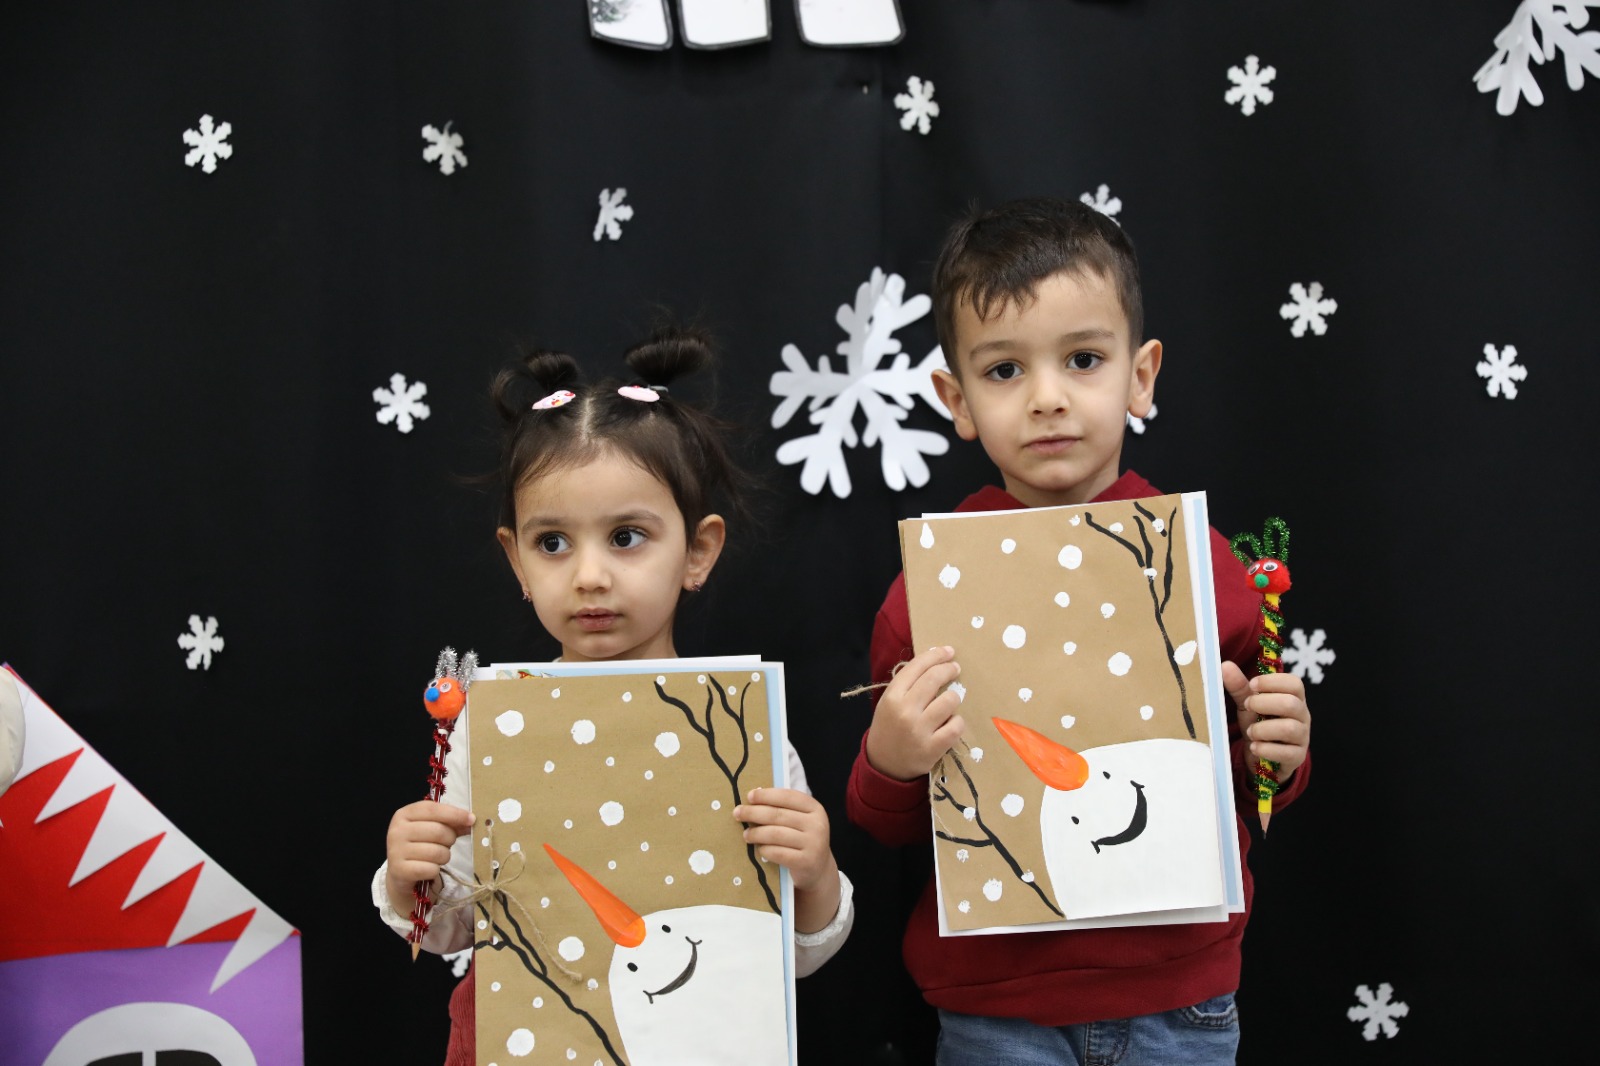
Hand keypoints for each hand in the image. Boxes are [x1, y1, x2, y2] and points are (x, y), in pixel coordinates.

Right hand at [385, 799, 474, 914]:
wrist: (401, 873)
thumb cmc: (420, 845)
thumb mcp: (433, 828)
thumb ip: (451, 822)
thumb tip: (471, 821)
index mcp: (404, 814)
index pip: (432, 809)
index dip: (455, 813)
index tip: (471, 819)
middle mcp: (397, 831)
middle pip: (438, 831)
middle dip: (450, 838)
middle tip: (448, 843)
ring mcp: (396, 851)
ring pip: (437, 852)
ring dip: (444, 856)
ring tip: (438, 856)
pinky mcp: (400, 870)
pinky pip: (431, 869)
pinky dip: (435, 870)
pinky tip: (429, 868)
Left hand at [735, 787, 840, 933]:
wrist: (818, 869)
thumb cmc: (801, 839)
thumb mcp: (799, 820)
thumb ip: (782, 809)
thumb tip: (753, 797)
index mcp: (814, 808)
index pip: (788, 796)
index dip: (767, 795)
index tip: (749, 796)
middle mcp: (817, 824)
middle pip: (778, 815)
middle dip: (754, 813)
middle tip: (737, 813)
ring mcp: (814, 844)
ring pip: (776, 834)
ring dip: (756, 833)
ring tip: (746, 835)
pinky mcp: (806, 862)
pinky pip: (778, 853)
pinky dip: (765, 850)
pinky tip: (759, 849)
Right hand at [864, 645, 965, 780]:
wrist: (885, 765)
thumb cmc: (890, 728)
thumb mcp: (890, 702)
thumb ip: (907, 684)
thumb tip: (935, 662)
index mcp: (892, 696)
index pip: (917, 666)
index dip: (935, 655)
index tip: (948, 651)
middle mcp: (905, 710)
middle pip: (934, 679)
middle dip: (949, 669)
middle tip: (955, 669)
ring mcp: (919, 730)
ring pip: (949, 700)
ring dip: (953, 698)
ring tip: (949, 702)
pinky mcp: (933, 748)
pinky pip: (956, 726)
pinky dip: (957, 722)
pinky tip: (951, 723)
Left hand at [1221, 661, 1311, 781]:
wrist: (1261, 756)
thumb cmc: (1259, 724)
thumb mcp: (1248, 704)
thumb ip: (1239, 686)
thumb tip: (1225, 665)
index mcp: (1294, 698)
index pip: (1295, 683)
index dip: (1272, 682)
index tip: (1251, 685)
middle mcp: (1302, 716)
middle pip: (1291, 704)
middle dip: (1264, 704)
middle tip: (1248, 707)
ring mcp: (1302, 737)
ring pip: (1289, 728)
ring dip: (1263, 729)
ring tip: (1250, 731)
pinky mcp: (1297, 757)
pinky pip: (1286, 753)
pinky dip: (1266, 749)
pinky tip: (1254, 747)